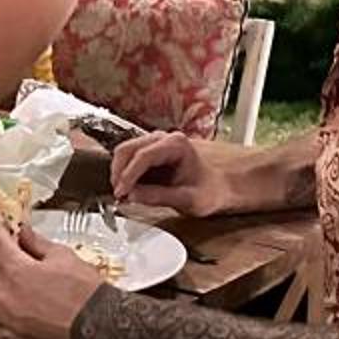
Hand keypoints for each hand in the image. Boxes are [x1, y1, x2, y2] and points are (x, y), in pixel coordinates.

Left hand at [0, 224, 106, 338]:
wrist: (98, 324)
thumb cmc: (85, 294)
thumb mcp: (62, 256)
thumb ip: (37, 243)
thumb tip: (25, 235)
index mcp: (16, 270)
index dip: (3, 232)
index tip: (10, 231)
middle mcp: (5, 293)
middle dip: (1, 251)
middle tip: (16, 247)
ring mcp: (6, 313)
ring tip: (14, 269)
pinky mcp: (13, 328)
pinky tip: (14, 292)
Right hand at [111, 131, 239, 218]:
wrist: (219, 187)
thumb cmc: (210, 191)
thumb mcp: (188, 200)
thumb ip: (158, 197)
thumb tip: (131, 195)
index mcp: (177, 144)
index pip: (144, 156)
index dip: (128, 175)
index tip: (121, 192)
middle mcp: (164, 138)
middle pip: (128, 149)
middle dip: (119, 172)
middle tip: (118, 195)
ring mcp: (155, 143)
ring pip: (125, 152)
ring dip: (119, 173)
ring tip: (122, 194)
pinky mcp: (150, 153)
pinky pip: (129, 159)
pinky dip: (124, 174)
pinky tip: (127, 190)